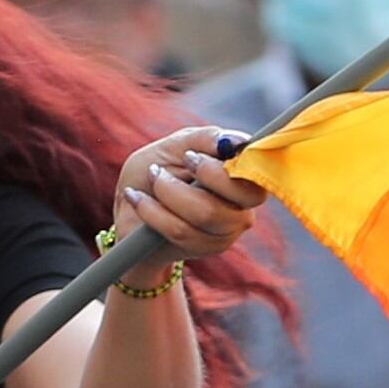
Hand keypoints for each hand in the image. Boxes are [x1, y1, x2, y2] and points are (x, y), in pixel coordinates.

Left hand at [116, 129, 267, 267]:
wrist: (131, 211)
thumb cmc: (156, 171)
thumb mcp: (175, 145)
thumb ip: (205, 139)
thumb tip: (235, 142)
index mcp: (242, 172)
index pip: (257, 169)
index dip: (224, 163)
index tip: (188, 157)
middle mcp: (244, 203)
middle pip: (239, 195)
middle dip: (198, 175)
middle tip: (163, 168)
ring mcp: (229, 229)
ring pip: (206, 213)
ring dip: (166, 192)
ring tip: (150, 180)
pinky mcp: (209, 248)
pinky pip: (182, 231)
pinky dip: (152, 211)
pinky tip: (137, 199)